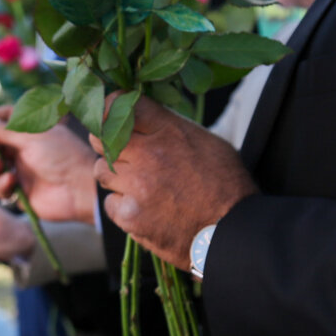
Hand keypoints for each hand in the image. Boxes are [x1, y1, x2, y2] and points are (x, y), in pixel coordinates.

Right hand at [0, 106, 97, 223]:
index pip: (2, 121)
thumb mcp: (31, 137)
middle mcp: (23, 150)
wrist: (79, 189)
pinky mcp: (20, 192)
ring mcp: (21, 171)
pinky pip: (1, 188)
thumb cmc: (61, 156)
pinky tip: (12, 181)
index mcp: (29, 131)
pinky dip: (2, 184)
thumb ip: (5, 129)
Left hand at [90, 95, 256, 269]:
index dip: (112, 109)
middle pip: (102, 138)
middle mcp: (148, 155)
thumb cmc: (224, 183)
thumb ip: (169, 127)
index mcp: (168, 131)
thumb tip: (140, 115)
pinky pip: (110, 203)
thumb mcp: (205, 141)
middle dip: (108, 145)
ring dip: (116, 177)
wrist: (233, 231)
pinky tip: (144, 209)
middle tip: (125, 156)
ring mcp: (136, 186)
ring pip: (102, 171)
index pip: (122, 104)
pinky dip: (123, 207)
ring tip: (140, 186)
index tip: (111, 117)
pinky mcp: (130, 215)